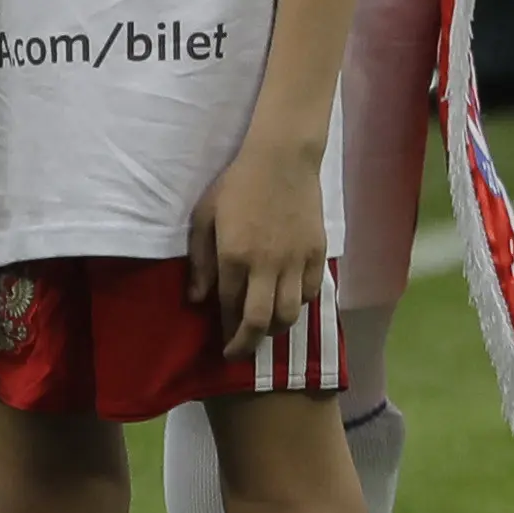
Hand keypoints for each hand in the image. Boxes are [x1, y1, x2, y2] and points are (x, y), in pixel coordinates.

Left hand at [192, 136, 330, 357]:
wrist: (282, 159)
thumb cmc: (236, 185)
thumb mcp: (204, 218)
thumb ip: (200, 261)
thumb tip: (197, 298)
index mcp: (234, 257)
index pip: (229, 307)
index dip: (225, 332)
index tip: (223, 345)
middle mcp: (266, 265)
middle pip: (262, 321)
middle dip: (249, 345)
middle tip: (241, 353)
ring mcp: (295, 259)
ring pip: (290, 312)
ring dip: (276, 329)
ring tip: (266, 330)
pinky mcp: (316, 251)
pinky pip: (311, 291)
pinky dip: (299, 304)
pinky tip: (289, 302)